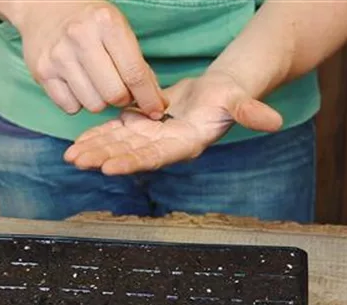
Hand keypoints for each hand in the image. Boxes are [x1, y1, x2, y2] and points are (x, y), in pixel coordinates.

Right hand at [14, 1, 165, 116]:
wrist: (46, 6)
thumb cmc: (92, 23)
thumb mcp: (120, 33)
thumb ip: (140, 68)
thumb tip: (157, 105)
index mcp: (107, 23)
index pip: (135, 74)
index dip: (149, 99)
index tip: (156, 111)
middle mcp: (80, 37)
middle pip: (114, 95)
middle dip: (122, 99)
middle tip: (119, 89)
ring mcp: (58, 56)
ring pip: (93, 105)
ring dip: (100, 101)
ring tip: (95, 83)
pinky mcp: (42, 72)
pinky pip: (71, 108)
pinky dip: (78, 102)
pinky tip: (77, 84)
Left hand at [63, 71, 282, 174]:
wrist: (214, 96)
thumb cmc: (228, 98)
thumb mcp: (239, 102)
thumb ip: (251, 112)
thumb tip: (275, 122)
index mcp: (185, 144)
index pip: (156, 157)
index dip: (133, 162)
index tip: (108, 167)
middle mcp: (164, 146)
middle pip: (130, 154)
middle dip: (103, 158)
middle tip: (77, 162)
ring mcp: (150, 137)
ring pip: (119, 145)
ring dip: (94, 150)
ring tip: (70, 156)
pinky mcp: (140, 126)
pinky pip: (116, 132)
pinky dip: (98, 136)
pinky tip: (79, 143)